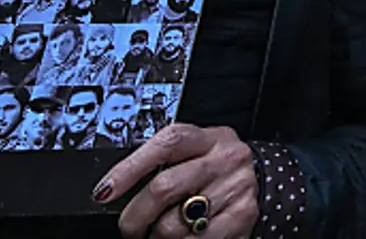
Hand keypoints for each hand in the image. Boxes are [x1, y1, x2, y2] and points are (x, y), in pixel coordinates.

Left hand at [99, 122, 257, 238]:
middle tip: (130, 227)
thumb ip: (164, 163)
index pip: (167, 143)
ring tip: (159, 232)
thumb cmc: (215, 172)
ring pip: (173, 222)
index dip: (129, 168)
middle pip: (164, 186)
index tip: (104, 191)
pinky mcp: (242, 216)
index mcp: (209, 137)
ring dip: (156, 235)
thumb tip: (111, 189)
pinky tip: (180, 238)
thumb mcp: (196, 155)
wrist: (261, 183)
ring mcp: (235, 187)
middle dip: (135, 216)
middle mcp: (225, 158)